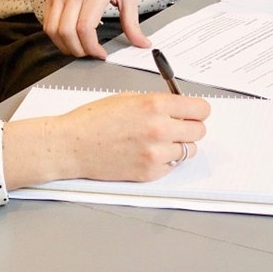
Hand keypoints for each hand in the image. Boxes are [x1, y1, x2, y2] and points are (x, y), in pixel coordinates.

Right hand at [3, 92, 209, 188]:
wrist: (72, 145)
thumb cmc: (93, 120)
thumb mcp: (128, 98)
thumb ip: (157, 103)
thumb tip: (179, 107)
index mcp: (155, 105)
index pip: (200, 109)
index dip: (197, 110)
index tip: (193, 112)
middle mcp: (160, 129)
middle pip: (199, 131)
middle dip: (190, 127)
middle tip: (176, 127)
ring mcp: (156, 154)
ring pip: (188, 150)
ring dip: (178, 145)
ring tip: (158, 141)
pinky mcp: (150, 172)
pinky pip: (172, 166)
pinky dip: (165, 161)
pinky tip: (146, 153)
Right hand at [43, 0, 150, 58]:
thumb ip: (132, 22)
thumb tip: (142, 43)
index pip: (85, 27)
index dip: (91, 47)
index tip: (100, 53)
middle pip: (67, 32)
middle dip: (78, 51)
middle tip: (90, 53)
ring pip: (53, 30)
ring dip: (65, 46)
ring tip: (79, 48)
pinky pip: (47, 23)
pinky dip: (56, 36)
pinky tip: (69, 38)